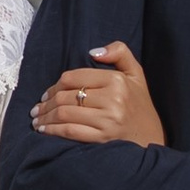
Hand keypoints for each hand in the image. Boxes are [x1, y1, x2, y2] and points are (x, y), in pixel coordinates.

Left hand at [30, 42, 165, 149]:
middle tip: (36, 109)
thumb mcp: (136, 74)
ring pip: (65, 114)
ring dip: (45, 117)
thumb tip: (93, 51)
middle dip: (46, 103)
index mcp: (117, 80)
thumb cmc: (140, 105)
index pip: (73, 78)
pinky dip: (53, 130)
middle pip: (66, 97)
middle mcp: (113, 99)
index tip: (46, 94)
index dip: (54, 86)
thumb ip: (120, 52)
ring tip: (37, 120)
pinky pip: (70, 131)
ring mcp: (108, 120)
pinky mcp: (103, 138)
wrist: (153, 138)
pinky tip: (45, 131)